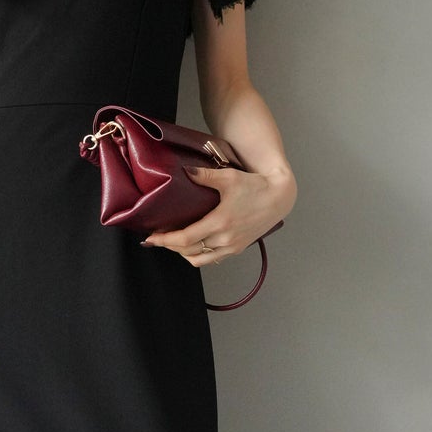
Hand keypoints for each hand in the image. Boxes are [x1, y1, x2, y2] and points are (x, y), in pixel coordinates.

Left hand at [139, 167, 285, 268]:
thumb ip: (204, 175)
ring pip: (200, 260)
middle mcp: (225, 238)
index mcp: (221, 222)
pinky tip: (193, 246)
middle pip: (189, 251)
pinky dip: (199, 255)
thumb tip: (185, 172)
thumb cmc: (255, 186)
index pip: (185, 238)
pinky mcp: (237, 248)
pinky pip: (213, 259)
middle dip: (170, 246)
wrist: (279, 197)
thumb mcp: (228, 177)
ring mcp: (232, 246)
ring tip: (174, 242)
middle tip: (158, 238)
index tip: (152, 238)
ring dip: (183, 254)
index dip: (165, 240)